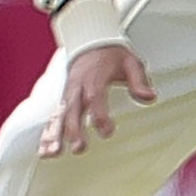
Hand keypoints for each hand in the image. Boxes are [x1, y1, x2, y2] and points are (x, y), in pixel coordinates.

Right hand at [38, 44, 156, 158]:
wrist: (90, 42)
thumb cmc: (112, 55)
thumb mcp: (131, 63)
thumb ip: (139, 81)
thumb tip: (149, 97)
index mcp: (94, 76)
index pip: (94, 96)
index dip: (99, 114)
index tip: (106, 131)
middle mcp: (76, 86)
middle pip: (72, 108)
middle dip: (73, 129)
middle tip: (79, 148)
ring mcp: (67, 92)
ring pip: (58, 114)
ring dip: (55, 133)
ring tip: (54, 153)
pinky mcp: (63, 98)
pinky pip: (54, 116)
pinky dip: (48, 132)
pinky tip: (46, 150)